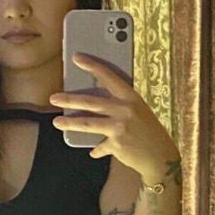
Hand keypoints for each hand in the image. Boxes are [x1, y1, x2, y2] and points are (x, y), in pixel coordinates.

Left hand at [49, 52, 179, 178]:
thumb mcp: (138, 110)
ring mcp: (120, 128)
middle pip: (91, 102)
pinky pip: (99, 146)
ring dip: (69, 123)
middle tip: (53, 98)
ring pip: (87, 123)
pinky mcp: (116, 145)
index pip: (109, 76)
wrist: (161, 156)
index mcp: (131, 97)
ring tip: (57, 122)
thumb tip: (95, 100)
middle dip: (69, 99)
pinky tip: (93, 151)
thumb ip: (120, 103)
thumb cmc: (149, 131)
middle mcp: (125, 110)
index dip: (92, 66)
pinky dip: (96, 149)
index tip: (76, 58)